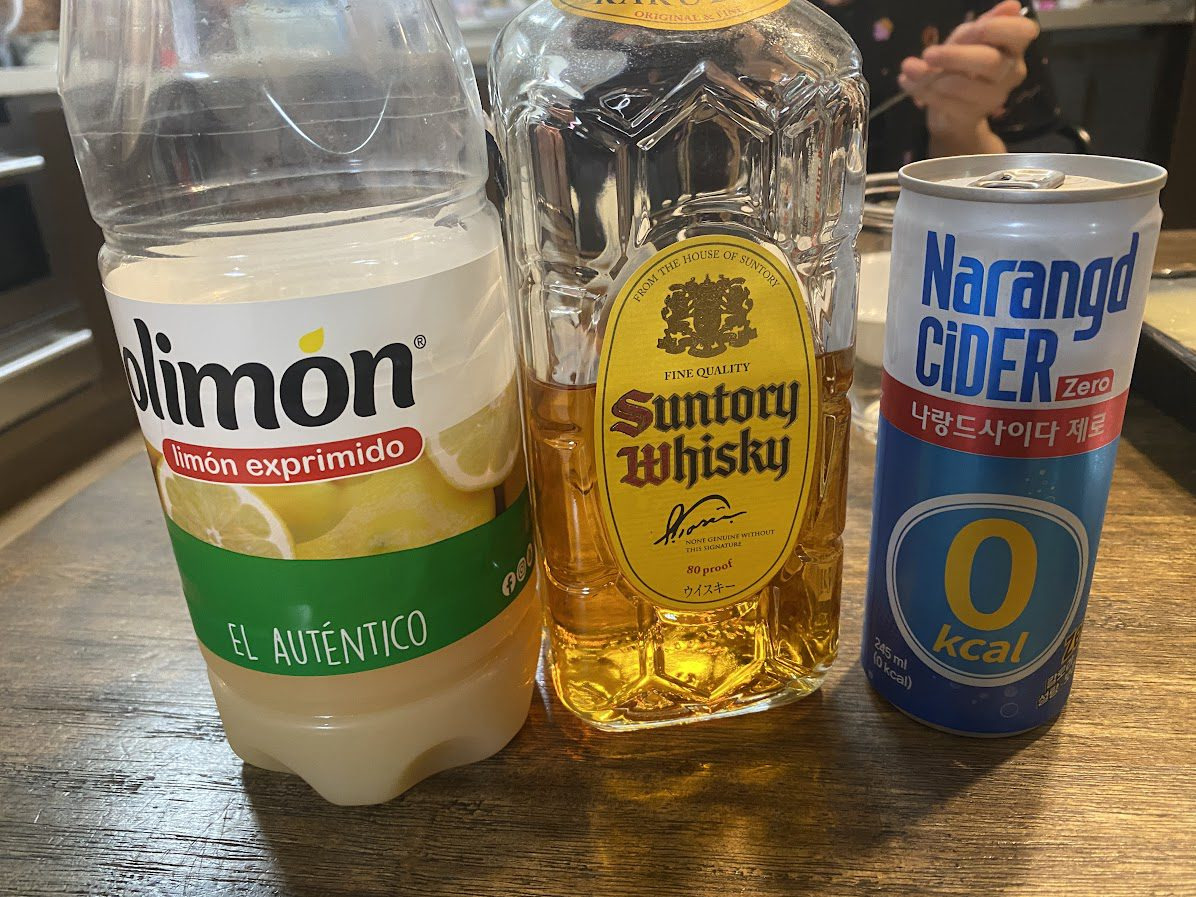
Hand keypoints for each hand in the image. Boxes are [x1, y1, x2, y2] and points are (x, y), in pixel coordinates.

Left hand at [898, 0, 1038, 154]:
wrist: (953, 113)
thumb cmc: (963, 67)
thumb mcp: (968, 40)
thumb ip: (982, 25)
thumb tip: (1012, 5)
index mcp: (1014, 46)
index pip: (1023, 32)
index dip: (999, 28)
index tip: (975, 28)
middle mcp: (1011, 72)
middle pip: (989, 61)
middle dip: (955, 56)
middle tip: (928, 53)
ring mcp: (993, 97)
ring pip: (962, 86)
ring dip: (930, 76)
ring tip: (909, 68)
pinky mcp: (971, 116)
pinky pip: (944, 102)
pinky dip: (921, 90)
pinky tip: (908, 81)